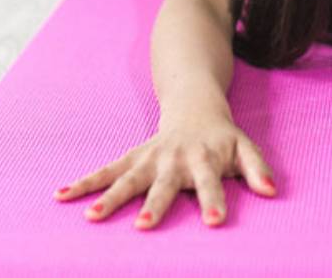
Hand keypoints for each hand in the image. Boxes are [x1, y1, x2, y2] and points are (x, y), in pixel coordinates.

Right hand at [52, 109, 276, 228]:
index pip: (211, 184)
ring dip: (109, 197)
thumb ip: (257, 168)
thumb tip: (271, 192)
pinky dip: (83, 183)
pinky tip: (60, 195)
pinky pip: (105, 171)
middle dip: (154, 205)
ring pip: (126, 178)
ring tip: (92, 216)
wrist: (195, 105)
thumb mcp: (245, 147)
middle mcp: (173, 160)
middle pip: (163, 185)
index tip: (213, 223)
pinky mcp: (130, 158)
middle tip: (143, 226)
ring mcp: (148, 159)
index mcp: (204, 159)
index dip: (213, 202)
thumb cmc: (222, 137)